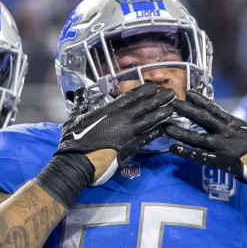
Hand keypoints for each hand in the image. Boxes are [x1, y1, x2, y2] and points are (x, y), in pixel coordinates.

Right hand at [56, 84, 175, 183]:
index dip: (144, 91)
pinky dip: (156, 132)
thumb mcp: (75, 117)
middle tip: (171, 94)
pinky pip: (147, 137)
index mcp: (109, 110)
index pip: (130, 97)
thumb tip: (79, 92)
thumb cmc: (74, 139)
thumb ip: (80, 104)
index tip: (153, 87)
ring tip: (172, 108)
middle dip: (158, 99)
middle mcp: (121, 119)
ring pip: (149, 120)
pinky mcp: (130, 146)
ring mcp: (127, 132)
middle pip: (144, 106)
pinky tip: (165, 128)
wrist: (78, 160)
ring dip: (161, 113)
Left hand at [163, 93, 246, 188]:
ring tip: (165, 126)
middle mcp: (227, 132)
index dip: (200, 100)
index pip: (215, 109)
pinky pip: (200, 156)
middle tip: (170, 103)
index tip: (189, 93)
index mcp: (237, 123)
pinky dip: (186, 152)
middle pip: (202, 118)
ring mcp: (223, 146)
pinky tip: (173, 148)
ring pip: (197, 136)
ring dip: (180, 131)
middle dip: (185, 110)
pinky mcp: (222, 161)